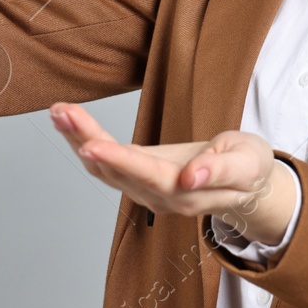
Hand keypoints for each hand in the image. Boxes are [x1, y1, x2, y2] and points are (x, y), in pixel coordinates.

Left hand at [49, 102, 295, 246]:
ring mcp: (145, 190)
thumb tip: (191, 178)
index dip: (119, 160)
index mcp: (186, 192)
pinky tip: (70, 122)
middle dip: (86, 140)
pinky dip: (85, 140)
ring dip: (78, 139)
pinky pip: (105, 163)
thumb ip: (220, 170)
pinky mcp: (138, 178)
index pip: (147, 175)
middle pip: (115, 171)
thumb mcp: (247, 163)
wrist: (247, 183)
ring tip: (59, 111)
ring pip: (103, 168)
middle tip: (62, 113)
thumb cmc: (249, 167)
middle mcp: (158, 196)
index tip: (92, 145)